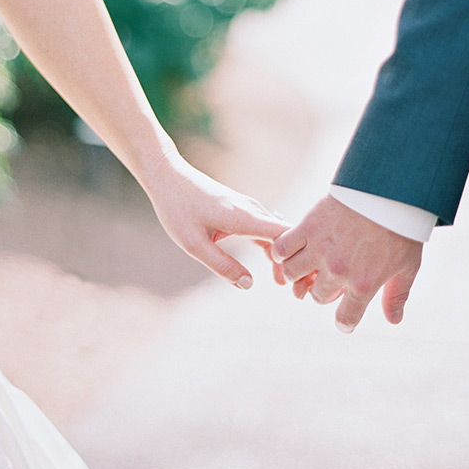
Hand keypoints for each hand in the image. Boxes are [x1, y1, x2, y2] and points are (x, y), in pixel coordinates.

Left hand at [143, 151, 287, 289]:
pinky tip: (273, 265)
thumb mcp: (194, 244)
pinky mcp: (243, 208)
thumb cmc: (178, 209)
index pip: (285, 237)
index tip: (300, 283)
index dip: (297, 259)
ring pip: (277, 233)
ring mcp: (249, 207)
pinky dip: (273, 247)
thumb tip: (248, 285)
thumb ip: (222, 265)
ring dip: (284, 256)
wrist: (168, 177)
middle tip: (300, 292)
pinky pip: (266, 229)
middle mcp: (252, 209)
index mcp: (244, 217)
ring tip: (286, 283)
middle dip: (295, 262)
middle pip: (286, 237)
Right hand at [271, 195, 422, 330]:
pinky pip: (282, 247)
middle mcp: (337, 271)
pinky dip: (281, 251)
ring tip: (306, 265)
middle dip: (323, 291)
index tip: (344, 319)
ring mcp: (319, 249)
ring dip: (296, 273)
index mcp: (363, 284)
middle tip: (329, 279)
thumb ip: (396, 296)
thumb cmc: (400, 228)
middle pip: (317, 295)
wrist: (387, 191)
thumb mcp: (407, 267)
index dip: (344, 321)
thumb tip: (393, 320)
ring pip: (291, 273)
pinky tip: (291, 249)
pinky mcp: (308, 227)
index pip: (346, 317)